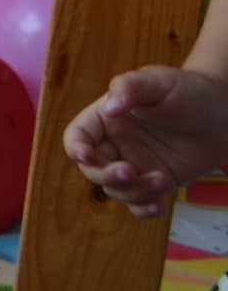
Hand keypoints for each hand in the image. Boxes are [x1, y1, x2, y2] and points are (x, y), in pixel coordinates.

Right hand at [64, 65, 227, 217]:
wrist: (225, 113)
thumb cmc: (188, 90)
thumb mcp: (157, 81)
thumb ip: (129, 88)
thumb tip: (109, 108)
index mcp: (106, 118)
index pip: (77, 136)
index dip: (76, 148)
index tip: (86, 156)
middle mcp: (115, 144)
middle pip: (92, 169)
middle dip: (107, 175)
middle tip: (130, 171)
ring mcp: (135, 165)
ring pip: (116, 190)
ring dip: (134, 192)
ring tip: (163, 180)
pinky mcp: (155, 182)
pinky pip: (139, 203)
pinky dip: (143, 210)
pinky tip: (158, 206)